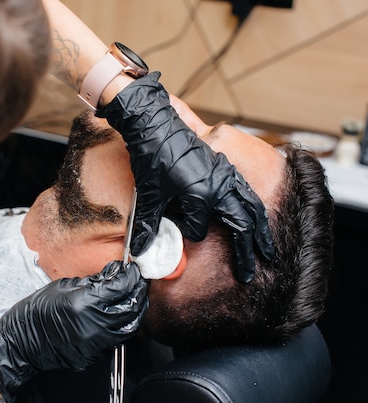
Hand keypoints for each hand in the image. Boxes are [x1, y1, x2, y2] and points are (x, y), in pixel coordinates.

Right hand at [0, 260, 147, 401]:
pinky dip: (123, 325)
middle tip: (137, 279)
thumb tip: (113, 274)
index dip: (130, 276)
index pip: (120, 287)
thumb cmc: (37, 311)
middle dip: (138, 290)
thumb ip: (92, 282)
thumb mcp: (63, 286)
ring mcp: (96, 344)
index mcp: (84, 304)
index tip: (132, 269)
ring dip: (135, 309)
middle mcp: (94, 326)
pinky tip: (119, 314)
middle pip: (131, 306)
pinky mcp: (95, 355)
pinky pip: (117, 339)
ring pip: (130, 326)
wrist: (22, 342)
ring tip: (132, 296)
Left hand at [97, 72, 273, 282]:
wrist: (155, 125)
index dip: (185, 233)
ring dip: (259, 231)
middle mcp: (219, 187)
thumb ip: (148, 225)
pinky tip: (256, 217)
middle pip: (241, 225)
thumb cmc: (151, 157)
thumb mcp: (149, 195)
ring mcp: (225, 176)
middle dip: (247, 251)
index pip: (197, 230)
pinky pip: (247, 192)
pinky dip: (254, 208)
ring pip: (251, 208)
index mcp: (200, 195)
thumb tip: (140, 251)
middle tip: (250, 274)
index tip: (175, 231)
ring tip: (267, 251)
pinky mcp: (225, 167)